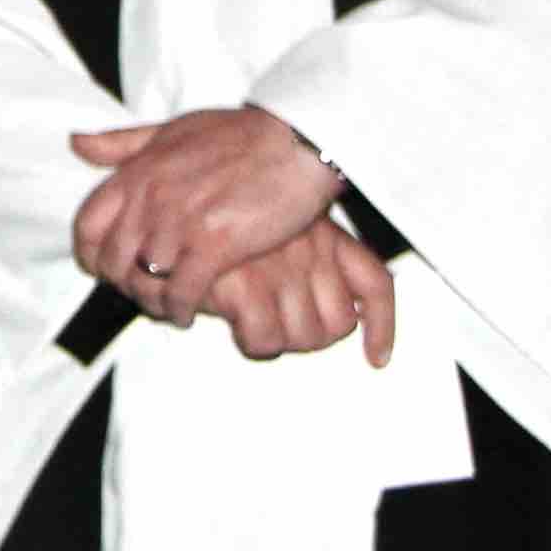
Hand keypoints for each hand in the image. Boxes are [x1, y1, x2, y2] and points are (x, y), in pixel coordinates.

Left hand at [67, 105, 345, 324]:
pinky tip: (189, 312)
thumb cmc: (241, 134)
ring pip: (145, 280)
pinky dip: (179, 309)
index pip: (88, 224)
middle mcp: (152, 197)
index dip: (91, 253)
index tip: (106, 267)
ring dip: (152, 299)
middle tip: (141, 292)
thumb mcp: (173, 129)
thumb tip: (77, 143)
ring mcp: (181, 222)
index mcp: (139, 170)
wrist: (296, 142)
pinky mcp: (214, 245)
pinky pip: (180, 291)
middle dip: (122, 282)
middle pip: (113, 260)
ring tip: (165, 305)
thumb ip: (123, 143)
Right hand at [195, 218, 398, 363]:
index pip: (375, 284)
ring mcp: (278, 268)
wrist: (169, 194)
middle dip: (308, 338)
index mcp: (322, 234)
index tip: (377, 356)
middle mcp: (309, 250)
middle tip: (275, 325)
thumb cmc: (216, 209)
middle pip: (337, 325)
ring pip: (304, 337)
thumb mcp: (277, 220)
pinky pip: (264, 340)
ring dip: (276, 339)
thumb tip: (345, 310)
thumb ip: (310, 255)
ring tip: (247, 321)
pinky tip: (228, 321)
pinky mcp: (243, 285)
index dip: (382, 327)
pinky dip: (245, 338)